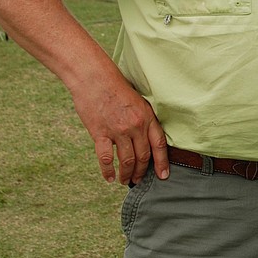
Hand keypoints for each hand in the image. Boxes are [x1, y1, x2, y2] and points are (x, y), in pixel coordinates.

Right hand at [70, 65, 169, 184]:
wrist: (93, 78)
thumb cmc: (114, 87)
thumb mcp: (138, 101)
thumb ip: (143, 120)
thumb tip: (145, 139)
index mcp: (147, 117)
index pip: (159, 145)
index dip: (162, 162)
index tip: (164, 175)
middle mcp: (135, 126)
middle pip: (143, 156)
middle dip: (142, 171)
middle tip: (139, 179)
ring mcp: (118, 131)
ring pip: (127, 161)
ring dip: (127, 174)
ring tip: (125, 180)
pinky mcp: (100, 133)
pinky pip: (106, 158)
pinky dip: (108, 171)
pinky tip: (109, 178)